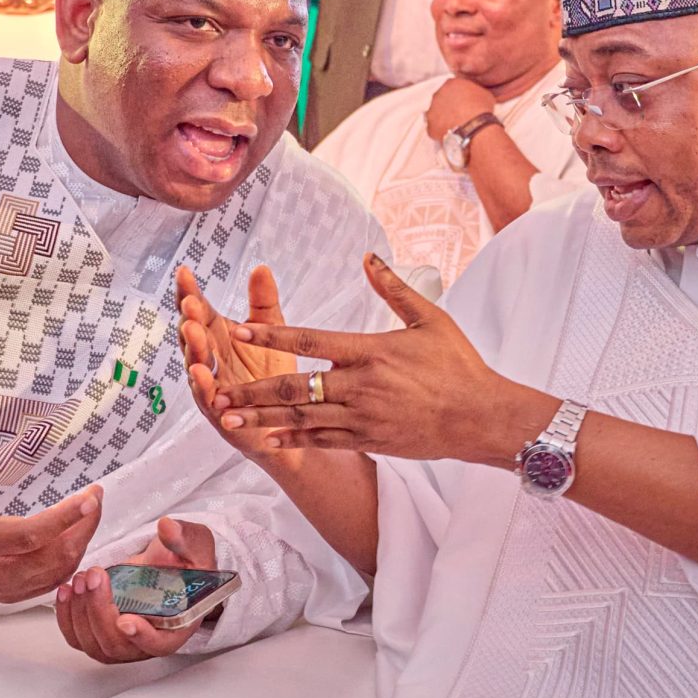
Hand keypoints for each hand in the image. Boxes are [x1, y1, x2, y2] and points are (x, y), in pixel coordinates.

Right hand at [0, 434, 102, 602]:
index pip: (27, 535)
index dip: (63, 518)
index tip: (90, 497)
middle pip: (51, 559)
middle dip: (83, 528)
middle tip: (96, 498)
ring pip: (55, 575)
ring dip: (81, 544)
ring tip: (90, 512)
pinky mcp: (6, 595)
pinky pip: (49, 584)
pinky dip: (70, 561)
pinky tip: (77, 535)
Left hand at [56, 517, 216, 663]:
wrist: (166, 566)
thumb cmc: (185, 561)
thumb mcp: (193, 545)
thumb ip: (183, 538)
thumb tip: (167, 527)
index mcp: (176, 626)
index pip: (159, 644)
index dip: (142, 637)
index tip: (126, 620)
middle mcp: (146, 642)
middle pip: (117, 644)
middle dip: (100, 611)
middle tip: (94, 577)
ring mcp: (121, 642)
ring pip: (93, 643)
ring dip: (81, 613)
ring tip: (80, 578)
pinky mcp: (99, 634)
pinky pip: (77, 637)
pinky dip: (66, 617)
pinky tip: (65, 590)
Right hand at [177, 265, 297, 464]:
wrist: (289, 418)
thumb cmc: (273, 373)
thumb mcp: (271, 330)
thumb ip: (263, 301)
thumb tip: (261, 267)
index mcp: (218, 335)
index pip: (200, 310)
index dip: (190, 292)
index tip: (184, 271)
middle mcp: (210, 358)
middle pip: (193, 334)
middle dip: (189, 317)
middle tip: (189, 301)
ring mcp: (211, 383)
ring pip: (196, 363)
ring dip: (192, 347)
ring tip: (191, 328)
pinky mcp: (220, 409)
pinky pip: (207, 396)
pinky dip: (202, 384)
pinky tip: (199, 372)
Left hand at [211, 254, 535, 464]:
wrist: (481, 417)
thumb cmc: (459, 365)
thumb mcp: (430, 319)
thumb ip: (393, 289)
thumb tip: (368, 257)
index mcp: (371, 351)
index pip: (310, 339)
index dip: (270, 335)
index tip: (237, 329)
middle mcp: (361, 385)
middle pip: (295, 386)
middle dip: (252, 389)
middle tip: (216, 388)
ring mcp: (363, 416)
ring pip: (302, 418)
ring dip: (262, 418)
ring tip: (228, 417)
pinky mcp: (369, 439)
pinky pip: (323, 440)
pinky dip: (293, 439)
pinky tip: (267, 439)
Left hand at [425, 77, 496, 142]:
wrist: (474, 126)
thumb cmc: (480, 109)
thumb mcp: (485, 93)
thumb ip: (476, 92)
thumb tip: (478, 96)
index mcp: (451, 83)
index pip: (452, 87)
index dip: (458, 96)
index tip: (463, 102)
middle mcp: (438, 95)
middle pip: (441, 100)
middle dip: (448, 106)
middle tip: (459, 114)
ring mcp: (432, 111)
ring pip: (436, 114)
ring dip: (443, 118)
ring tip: (456, 125)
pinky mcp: (430, 126)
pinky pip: (434, 129)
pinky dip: (440, 132)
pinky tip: (451, 134)